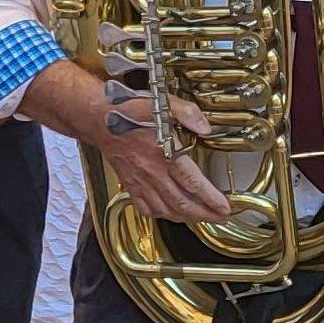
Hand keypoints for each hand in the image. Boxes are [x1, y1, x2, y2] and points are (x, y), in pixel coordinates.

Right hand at [96, 122, 233, 227]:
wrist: (98, 119)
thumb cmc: (127, 111)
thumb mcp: (162, 103)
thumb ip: (187, 114)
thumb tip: (204, 126)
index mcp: (164, 154)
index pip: (193, 184)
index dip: (211, 199)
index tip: (224, 207)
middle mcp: (152, 172)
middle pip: (182, 203)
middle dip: (204, 215)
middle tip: (219, 218)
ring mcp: (140, 181)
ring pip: (165, 210)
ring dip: (184, 218)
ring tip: (199, 218)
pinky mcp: (129, 183)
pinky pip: (144, 207)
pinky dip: (158, 214)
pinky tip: (167, 214)